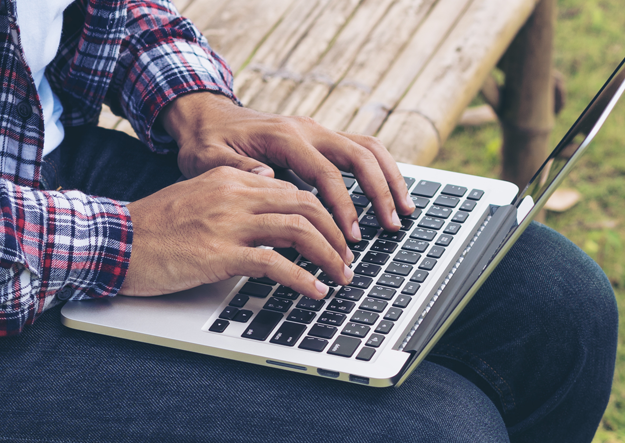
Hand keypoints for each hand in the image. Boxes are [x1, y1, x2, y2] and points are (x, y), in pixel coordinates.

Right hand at [120, 166, 353, 298]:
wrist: (116, 239)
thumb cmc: (156, 223)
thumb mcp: (199, 192)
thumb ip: (235, 184)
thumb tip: (270, 180)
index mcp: (233, 178)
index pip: (294, 190)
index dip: (324, 214)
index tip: (335, 235)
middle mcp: (236, 195)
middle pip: (306, 206)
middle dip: (336, 233)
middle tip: (349, 257)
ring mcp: (228, 224)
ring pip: (298, 231)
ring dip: (329, 256)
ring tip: (342, 276)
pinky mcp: (219, 254)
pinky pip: (274, 264)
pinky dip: (302, 279)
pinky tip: (315, 291)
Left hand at [158, 92, 414, 242]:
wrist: (206, 116)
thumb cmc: (205, 140)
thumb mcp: (206, 158)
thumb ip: (236, 170)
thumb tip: (268, 179)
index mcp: (284, 136)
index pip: (326, 173)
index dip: (343, 206)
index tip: (350, 237)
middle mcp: (307, 129)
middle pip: (360, 154)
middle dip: (381, 191)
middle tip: (392, 225)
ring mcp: (316, 131)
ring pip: (367, 148)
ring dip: (390, 178)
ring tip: (404, 211)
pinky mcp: (319, 138)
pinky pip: (359, 149)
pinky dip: (378, 171)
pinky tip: (386, 194)